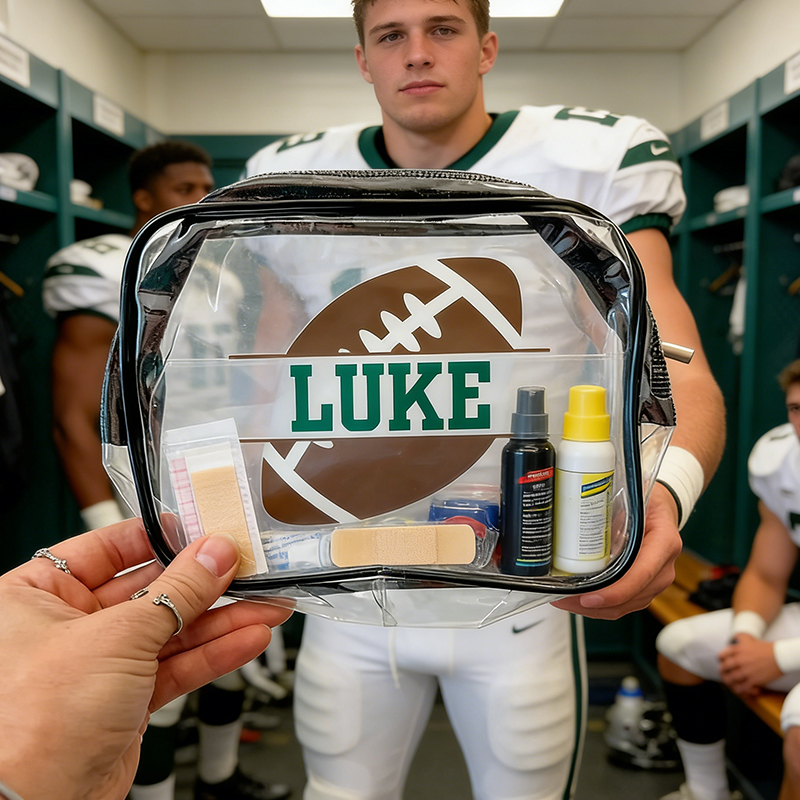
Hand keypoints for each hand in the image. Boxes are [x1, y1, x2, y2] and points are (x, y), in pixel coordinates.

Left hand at [0, 519, 291, 799]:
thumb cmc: (32, 723)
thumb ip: (176, 592)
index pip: (108, 547)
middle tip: (246, 569)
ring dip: (222, 619)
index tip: (202, 530)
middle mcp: (66, 626)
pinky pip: (176, 665)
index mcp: (38, 595)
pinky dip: (213, 653)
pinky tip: (247, 638)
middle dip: (204, 583)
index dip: (159, 537)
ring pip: (171, 629)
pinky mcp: (125, 699)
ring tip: (265, 605)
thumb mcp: (117, 635)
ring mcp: (99, 664)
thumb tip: (213, 555)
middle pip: (149, 589)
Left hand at [552, 482, 680, 618]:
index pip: (642, 574)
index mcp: (664, 542)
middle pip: (632, 597)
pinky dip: (600, 607)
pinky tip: (577, 601)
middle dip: (595, 605)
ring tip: (564, 601)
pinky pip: (624, 604)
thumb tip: (579, 511)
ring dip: (594, 609)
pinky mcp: (645, 587)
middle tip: (563, 599)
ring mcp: (656, 580)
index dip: (615, 592)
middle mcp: (664, 566)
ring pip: (626, 606)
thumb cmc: (650, 500)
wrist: (663, 507)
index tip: (589, 598)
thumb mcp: (635, 494)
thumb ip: (614, 504)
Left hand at [718, 633, 781, 696]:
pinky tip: (740, 689)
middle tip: (724, 673)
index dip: (720, 660)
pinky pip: (742, 687)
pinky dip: (740, 689)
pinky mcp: (754, 680)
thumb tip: (732, 639)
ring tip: (730, 682)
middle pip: (724, 668)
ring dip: (729, 682)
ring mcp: (746, 671)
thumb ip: (738, 637)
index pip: (721, 656)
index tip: (722, 662)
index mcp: (737, 650)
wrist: (779, 656)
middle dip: (722, 671)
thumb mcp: (748, 638)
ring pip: (731, 679)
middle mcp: (739, 660)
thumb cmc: (764, 647)